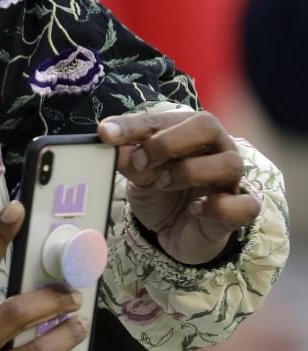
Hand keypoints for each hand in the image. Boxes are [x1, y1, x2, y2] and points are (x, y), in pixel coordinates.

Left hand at [98, 109, 261, 265]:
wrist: (176, 231)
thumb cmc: (161, 192)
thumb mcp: (138, 174)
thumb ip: (128, 158)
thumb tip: (109, 142)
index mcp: (188, 131)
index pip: (165, 118)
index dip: (134, 125)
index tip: (106, 134)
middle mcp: (216, 148)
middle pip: (207, 126)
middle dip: (168, 142)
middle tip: (140, 162)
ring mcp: (230, 180)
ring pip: (230, 164)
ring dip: (190, 172)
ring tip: (163, 184)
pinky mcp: (239, 211)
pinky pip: (244, 205)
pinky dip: (219, 207)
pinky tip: (196, 210)